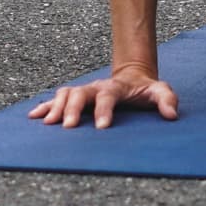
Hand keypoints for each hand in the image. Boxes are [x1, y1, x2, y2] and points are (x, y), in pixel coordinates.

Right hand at [28, 65, 178, 128]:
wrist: (132, 78)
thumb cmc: (145, 90)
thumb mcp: (160, 91)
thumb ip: (167, 99)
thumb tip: (171, 115)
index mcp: (116, 87)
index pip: (108, 96)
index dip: (104, 110)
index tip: (101, 127)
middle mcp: (96, 87)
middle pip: (80, 94)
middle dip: (73, 110)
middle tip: (68, 127)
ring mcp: (84, 90)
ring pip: (65, 94)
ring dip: (56, 107)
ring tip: (47, 123)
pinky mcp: (75, 96)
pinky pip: (57, 98)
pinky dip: (45, 106)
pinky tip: (34, 117)